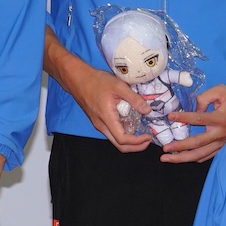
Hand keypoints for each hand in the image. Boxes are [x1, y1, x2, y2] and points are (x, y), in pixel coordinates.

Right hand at [43, 28, 150, 150]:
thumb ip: (134, 99)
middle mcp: (101, 125)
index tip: (148, 136)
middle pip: (119, 145)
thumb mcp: (118, 86)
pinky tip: (130, 123)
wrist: (77, 78)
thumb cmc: (96, 80)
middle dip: (136, 146)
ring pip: (115, 140)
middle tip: (148, 139)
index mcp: (106, 118)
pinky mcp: (97, 120)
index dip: (138, 142)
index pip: (122, 139)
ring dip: (130, 140)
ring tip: (142, 132)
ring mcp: (98, 124)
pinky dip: (123, 133)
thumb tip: (148, 110)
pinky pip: (111, 132)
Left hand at [159, 54, 225, 163]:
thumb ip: (204, 97)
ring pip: (201, 155)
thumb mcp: (221, 90)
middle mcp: (220, 133)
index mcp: (220, 118)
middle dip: (179, 148)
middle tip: (164, 149)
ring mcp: (222, 142)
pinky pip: (207, 156)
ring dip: (183, 158)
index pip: (199, 119)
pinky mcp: (223, 146)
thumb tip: (193, 108)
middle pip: (197, 144)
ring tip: (168, 158)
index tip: (170, 116)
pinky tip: (183, 159)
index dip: (184, 117)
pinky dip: (195, 158)